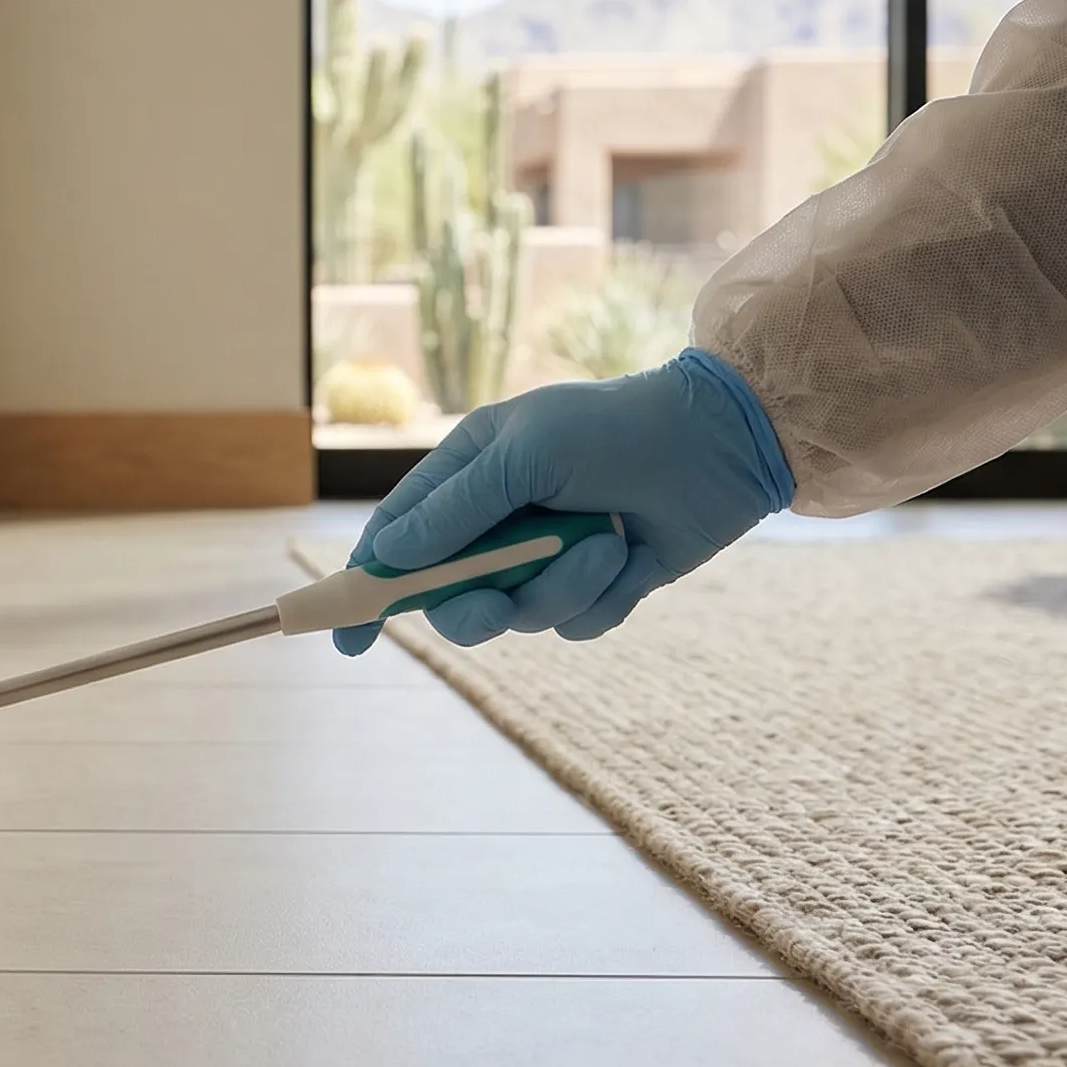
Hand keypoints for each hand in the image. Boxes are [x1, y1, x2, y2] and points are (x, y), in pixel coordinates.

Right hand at [335, 349, 792, 650]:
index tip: (348, 637)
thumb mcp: (522, 456)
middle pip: (449, 595)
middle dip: (472, 606)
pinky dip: (601, 595)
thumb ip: (453, 510)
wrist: (718, 444)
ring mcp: (546, 556)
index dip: (368, 586)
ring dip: (559, 586)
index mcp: (468, 474)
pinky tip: (631, 555)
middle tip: (495, 604)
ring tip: (605, 542)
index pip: (398, 536)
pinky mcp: (595, 585)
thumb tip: (388, 556)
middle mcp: (499, 521)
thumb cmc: (613, 429)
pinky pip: (575, 622)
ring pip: (517, 614)